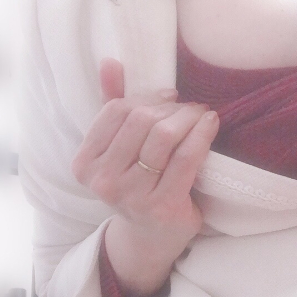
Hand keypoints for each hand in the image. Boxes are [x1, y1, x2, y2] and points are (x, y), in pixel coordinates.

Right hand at [71, 58, 219, 295]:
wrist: (153, 234)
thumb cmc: (137, 179)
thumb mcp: (119, 146)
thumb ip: (111, 103)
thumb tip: (109, 62)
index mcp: (85, 163)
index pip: (116, 111)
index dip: (147, 97)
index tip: (169, 97)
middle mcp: (103, 181)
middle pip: (141, 120)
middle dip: (171, 107)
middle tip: (190, 107)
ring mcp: (131, 196)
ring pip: (164, 135)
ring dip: (189, 116)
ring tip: (201, 114)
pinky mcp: (162, 206)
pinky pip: (187, 156)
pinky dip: (203, 133)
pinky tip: (211, 123)